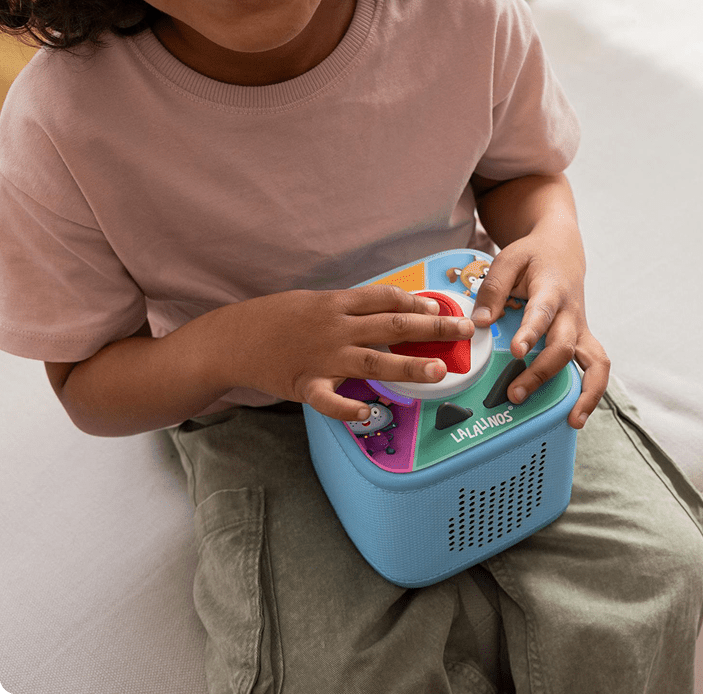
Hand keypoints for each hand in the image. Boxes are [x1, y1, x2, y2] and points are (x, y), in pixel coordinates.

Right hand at [226, 285, 474, 421]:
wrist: (231, 338)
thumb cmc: (273, 318)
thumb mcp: (311, 302)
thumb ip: (346, 308)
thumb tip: (384, 310)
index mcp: (336, 303)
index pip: (385, 298)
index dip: (417, 301)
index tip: (441, 306)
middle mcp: (334, 327)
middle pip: (392, 325)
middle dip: (432, 326)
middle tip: (464, 330)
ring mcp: (321, 357)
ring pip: (373, 361)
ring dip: (408, 365)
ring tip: (439, 370)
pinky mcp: (304, 384)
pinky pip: (330, 400)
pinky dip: (349, 407)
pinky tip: (370, 412)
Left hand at [470, 232, 609, 428]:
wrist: (561, 249)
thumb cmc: (532, 256)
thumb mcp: (508, 259)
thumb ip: (493, 288)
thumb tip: (481, 322)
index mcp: (551, 290)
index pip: (541, 313)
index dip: (531, 333)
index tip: (516, 351)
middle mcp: (570, 313)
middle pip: (563, 346)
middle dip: (541, 373)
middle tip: (515, 393)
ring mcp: (580, 329)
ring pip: (594, 362)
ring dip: (585, 392)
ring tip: (572, 419)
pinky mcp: (582, 340)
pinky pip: (596, 368)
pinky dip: (592, 393)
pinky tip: (577, 415)